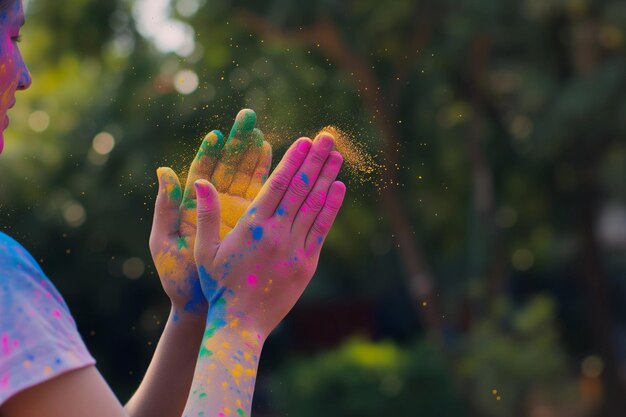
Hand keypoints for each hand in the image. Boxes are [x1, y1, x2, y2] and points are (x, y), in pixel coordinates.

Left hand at [149, 109, 271, 316]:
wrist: (201, 306)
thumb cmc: (178, 278)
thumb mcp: (165, 244)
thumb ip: (166, 208)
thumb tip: (164, 171)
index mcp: (195, 206)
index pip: (204, 170)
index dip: (211, 151)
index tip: (218, 131)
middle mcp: (219, 205)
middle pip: (231, 167)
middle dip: (240, 142)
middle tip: (248, 115)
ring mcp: (240, 215)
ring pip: (254, 180)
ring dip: (262, 158)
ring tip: (265, 132)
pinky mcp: (258, 227)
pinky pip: (271, 202)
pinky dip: (281, 185)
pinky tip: (293, 167)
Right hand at [193, 133, 345, 337]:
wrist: (240, 323)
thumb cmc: (219, 285)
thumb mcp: (204, 250)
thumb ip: (207, 214)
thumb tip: (200, 181)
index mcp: (253, 226)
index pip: (278, 184)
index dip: (293, 159)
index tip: (304, 140)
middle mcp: (277, 233)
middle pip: (301, 188)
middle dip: (315, 160)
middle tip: (328, 138)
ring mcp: (295, 248)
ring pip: (315, 205)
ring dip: (327, 177)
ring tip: (337, 156)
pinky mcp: (307, 263)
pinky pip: (322, 229)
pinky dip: (331, 207)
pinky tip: (338, 188)